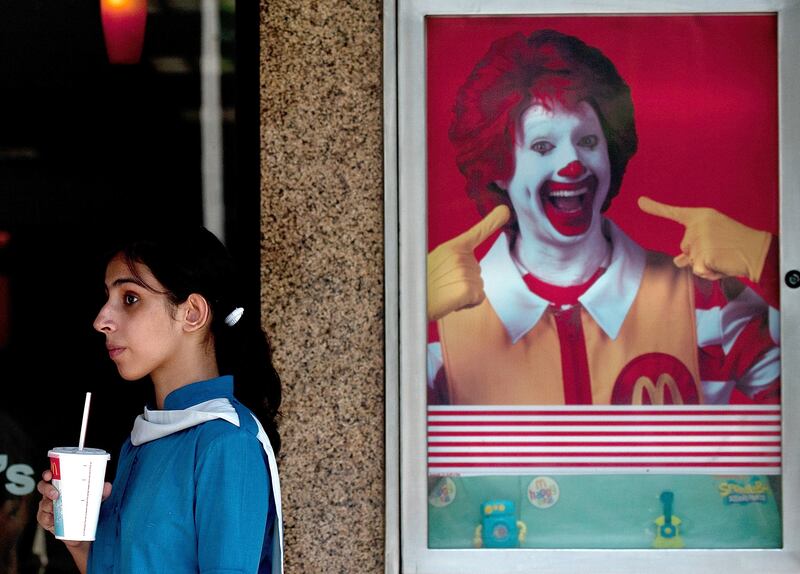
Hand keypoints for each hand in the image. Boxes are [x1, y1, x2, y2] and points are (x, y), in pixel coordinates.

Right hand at [37, 469, 111, 546]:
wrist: (82, 533)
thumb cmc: (85, 510)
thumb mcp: (95, 500)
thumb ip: (101, 493)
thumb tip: (107, 486)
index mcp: (61, 486)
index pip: (51, 476)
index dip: (48, 474)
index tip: (49, 474)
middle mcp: (51, 495)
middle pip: (42, 487)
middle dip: (46, 488)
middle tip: (56, 494)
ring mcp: (47, 507)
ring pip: (43, 503)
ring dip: (48, 504)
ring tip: (56, 506)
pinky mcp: (46, 520)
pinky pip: (43, 517)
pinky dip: (47, 517)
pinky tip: (53, 518)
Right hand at [427, 205, 510, 321]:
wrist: (411, 302)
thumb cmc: (422, 286)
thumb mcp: (436, 263)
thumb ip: (455, 260)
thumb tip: (469, 270)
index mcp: (451, 247)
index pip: (477, 233)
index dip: (492, 221)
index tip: (505, 211)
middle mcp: (460, 256)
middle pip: (477, 270)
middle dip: (465, 281)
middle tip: (444, 286)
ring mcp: (465, 271)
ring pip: (478, 285)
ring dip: (465, 293)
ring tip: (446, 294)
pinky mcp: (468, 288)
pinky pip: (478, 298)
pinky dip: (468, 304)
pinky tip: (453, 302)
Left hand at [638, 196, 771, 280]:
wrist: (757, 252)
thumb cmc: (736, 245)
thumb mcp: (713, 240)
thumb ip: (693, 247)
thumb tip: (677, 261)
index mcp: (701, 216)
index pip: (674, 212)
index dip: (656, 208)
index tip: (640, 201)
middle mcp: (697, 226)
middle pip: (684, 248)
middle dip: (699, 254)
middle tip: (720, 250)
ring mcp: (699, 240)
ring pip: (690, 262)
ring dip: (704, 265)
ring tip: (722, 257)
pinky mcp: (702, 256)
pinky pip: (697, 271)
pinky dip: (709, 273)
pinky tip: (721, 265)